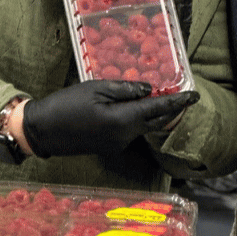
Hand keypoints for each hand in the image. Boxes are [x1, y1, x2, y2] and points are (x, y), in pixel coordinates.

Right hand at [21, 80, 199, 157]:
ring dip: (155, 114)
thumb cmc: (66, 104)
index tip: (194, 95)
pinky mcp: (110, 146)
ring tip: (164, 97)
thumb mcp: (96, 88)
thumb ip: (125, 89)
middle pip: (156, 122)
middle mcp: (125, 137)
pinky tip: (139, 107)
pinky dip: (140, 119)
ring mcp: (118, 144)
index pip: (158, 110)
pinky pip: (132, 130)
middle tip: (185, 97)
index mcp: (123, 121)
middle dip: (172, 110)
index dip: (178, 102)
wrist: (42, 131)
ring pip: (144, 127)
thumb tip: (149, 90)